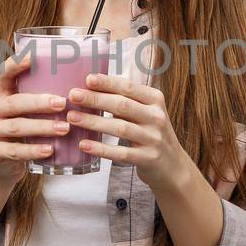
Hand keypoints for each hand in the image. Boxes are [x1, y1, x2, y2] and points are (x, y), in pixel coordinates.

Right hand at [0, 51, 72, 183]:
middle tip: (63, 103)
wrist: (2, 166)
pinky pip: (13, 150)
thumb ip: (42, 101)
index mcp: (0, 94)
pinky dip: (33, 150)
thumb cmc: (23, 135)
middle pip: (14, 103)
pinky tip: (49, 150)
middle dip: (39, 102)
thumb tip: (80, 86)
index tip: (33, 58)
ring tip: (64, 128)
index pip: (4, 74)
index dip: (16, 65)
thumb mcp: (27, 115)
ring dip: (42, 127)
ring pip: (16, 126)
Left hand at [65, 73, 190, 190]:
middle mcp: (156, 117)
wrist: (173, 166)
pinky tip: (84, 145)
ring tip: (72, 118)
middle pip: (122, 105)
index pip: (129, 87)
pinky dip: (101, 149)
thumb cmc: (151, 133)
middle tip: (73, 95)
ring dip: (94, 122)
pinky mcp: (148, 158)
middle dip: (95, 99)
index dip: (107, 82)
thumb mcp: (146, 112)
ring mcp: (153, 138)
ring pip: (120, 128)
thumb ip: (127, 100)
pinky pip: (121, 153)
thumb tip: (93, 84)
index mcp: (155, 100)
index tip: (87, 79)